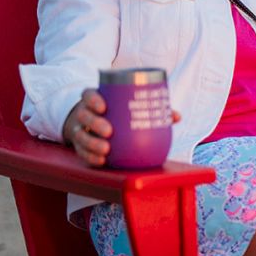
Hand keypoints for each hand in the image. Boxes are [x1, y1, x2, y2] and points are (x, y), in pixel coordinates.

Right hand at [62, 91, 181, 167]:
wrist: (95, 125)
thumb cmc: (118, 114)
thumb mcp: (130, 108)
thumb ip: (152, 110)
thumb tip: (175, 116)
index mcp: (95, 100)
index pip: (88, 95)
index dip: (93, 100)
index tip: (103, 106)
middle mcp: (85, 113)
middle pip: (84, 115)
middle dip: (95, 123)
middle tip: (109, 131)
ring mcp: (80, 130)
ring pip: (80, 135)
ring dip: (92, 143)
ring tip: (106, 150)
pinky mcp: (80, 145)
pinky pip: (82, 152)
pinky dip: (90, 156)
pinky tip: (101, 160)